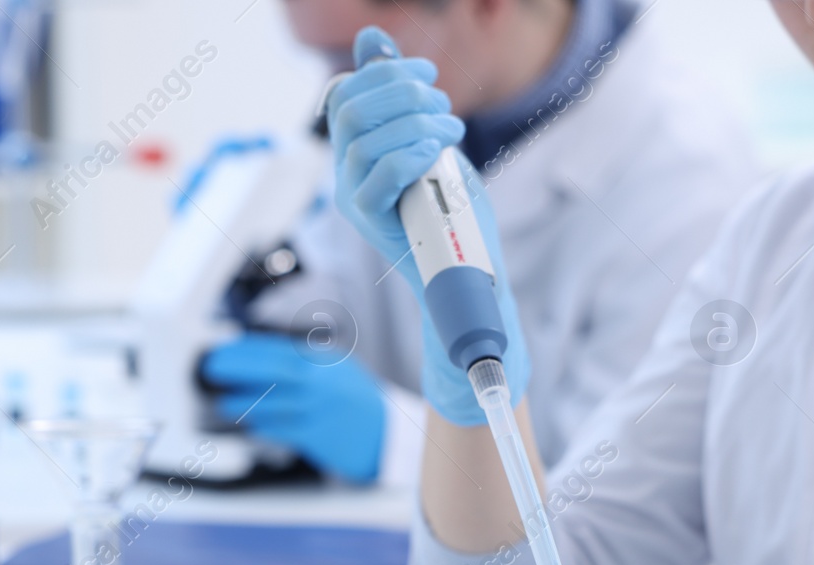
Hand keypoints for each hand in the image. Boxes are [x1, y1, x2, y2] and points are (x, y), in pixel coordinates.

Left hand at [201, 333, 385, 483]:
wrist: (387, 436)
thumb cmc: (357, 404)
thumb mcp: (338, 371)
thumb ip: (306, 363)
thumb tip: (260, 358)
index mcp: (325, 361)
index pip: (279, 348)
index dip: (246, 349)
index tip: (223, 350)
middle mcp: (322, 381)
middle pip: (273, 369)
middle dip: (238, 367)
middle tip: (212, 368)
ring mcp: (320, 408)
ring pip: (274, 402)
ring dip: (243, 401)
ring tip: (223, 403)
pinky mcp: (318, 435)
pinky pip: (282, 429)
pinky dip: (263, 426)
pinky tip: (250, 425)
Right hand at [325, 26, 531, 425]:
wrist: (469, 276)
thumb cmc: (455, 215)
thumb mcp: (434, 143)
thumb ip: (405, 98)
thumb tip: (374, 39)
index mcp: (356, 153)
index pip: (344, 94)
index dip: (383, 73)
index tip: (430, 75)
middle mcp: (346, 175)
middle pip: (349, 108)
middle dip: (401, 92)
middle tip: (444, 106)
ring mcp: (354, 200)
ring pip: (363, 139)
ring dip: (415, 122)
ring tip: (451, 131)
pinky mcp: (372, 224)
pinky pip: (378, 177)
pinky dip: (410, 155)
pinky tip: (437, 153)